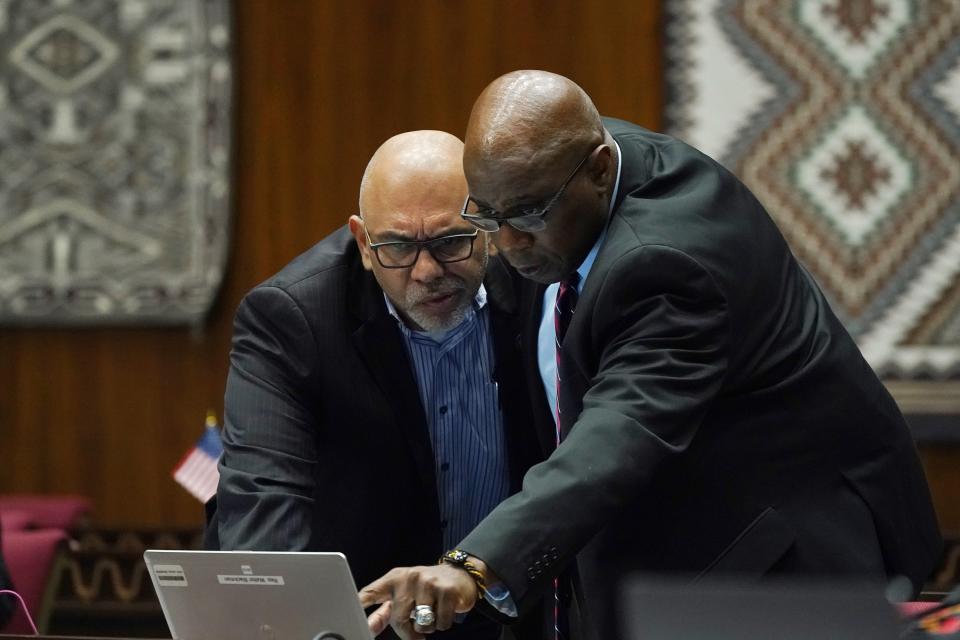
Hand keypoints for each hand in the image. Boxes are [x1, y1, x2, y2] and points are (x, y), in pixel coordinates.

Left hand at [359, 564, 478, 638]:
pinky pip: (441, 624)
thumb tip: (369, 628)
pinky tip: (444, 610)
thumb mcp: (404, 593)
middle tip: (416, 632)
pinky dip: (443, 624)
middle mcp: (409, 578)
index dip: (358, 605)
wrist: (460, 574)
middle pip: (398, 620)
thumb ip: (386, 610)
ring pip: (421, 625)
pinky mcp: (447, 591)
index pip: (371, 593)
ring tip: (433, 612)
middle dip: (407, 633)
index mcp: (394, 578)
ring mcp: (429, 583)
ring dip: (428, 627)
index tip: (349, 617)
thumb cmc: (426, 588)